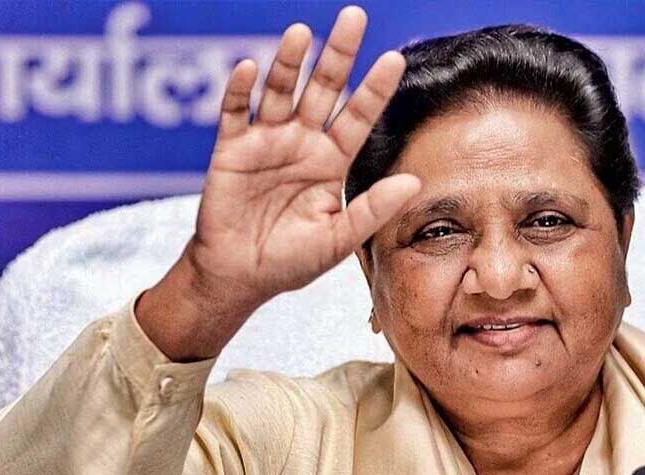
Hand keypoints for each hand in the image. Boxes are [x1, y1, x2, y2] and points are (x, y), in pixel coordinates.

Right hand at [186, 5, 418, 303]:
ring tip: (301, 33)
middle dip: (338, 55)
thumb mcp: (338, 240)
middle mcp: (302, 142)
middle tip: (354, 16)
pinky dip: (239, 91)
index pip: (358, 116)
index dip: (374, 89)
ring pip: (280, 91)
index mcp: (331, 161)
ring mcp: (266, 141)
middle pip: (323, 89)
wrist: (238, 277)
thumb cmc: (290, 261)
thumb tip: (413, 183)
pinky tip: (248, 68)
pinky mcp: (231, 150)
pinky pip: (234, 113)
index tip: (394, 59)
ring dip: (289, 62)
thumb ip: (372, 210)